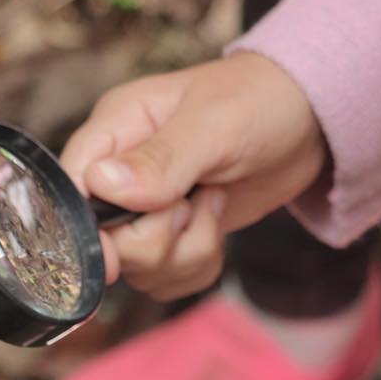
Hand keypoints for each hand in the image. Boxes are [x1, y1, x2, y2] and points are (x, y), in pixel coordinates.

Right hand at [60, 52, 325, 299]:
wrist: (311, 118)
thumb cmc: (260, 101)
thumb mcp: (213, 125)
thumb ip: (159, 159)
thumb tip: (101, 183)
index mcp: (115, 129)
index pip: (69, 187)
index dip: (86, 225)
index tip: (119, 246)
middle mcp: (120, 172)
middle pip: (103, 242)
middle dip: (155, 240)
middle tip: (192, 204)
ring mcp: (145, 208)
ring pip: (138, 268)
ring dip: (185, 252)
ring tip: (213, 204)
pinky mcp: (174, 234)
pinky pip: (168, 278)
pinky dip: (198, 264)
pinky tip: (216, 222)